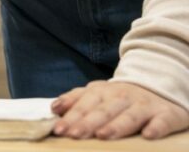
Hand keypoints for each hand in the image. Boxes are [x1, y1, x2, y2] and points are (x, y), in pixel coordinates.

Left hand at [52, 80, 188, 139]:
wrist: (159, 85)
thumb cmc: (121, 96)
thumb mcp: (97, 93)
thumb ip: (76, 99)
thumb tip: (54, 108)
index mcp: (103, 92)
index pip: (85, 104)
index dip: (71, 116)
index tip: (59, 129)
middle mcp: (122, 97)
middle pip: (103, 111)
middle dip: (87, 123)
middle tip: (74, 135)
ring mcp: (145, 105)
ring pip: (129, 116)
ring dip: (116, 126)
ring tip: (103, 136)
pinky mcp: (167, 114)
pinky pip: (162, 121)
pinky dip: (156, 128)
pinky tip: (148, 136)